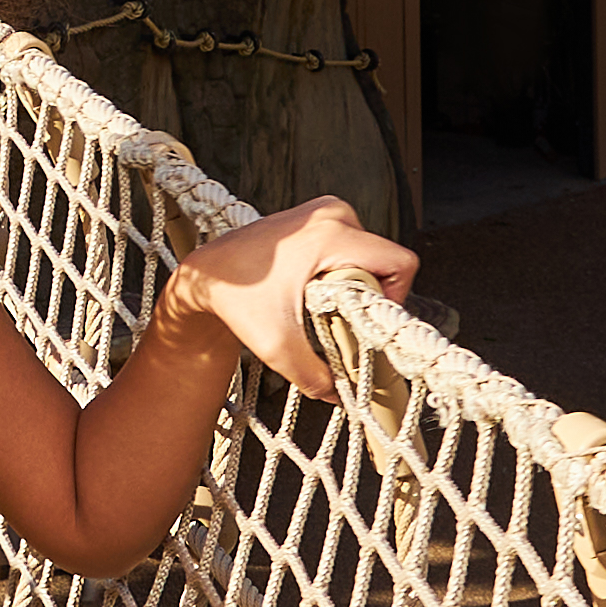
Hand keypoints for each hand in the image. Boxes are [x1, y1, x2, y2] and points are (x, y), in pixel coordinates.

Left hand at [167, 197, 419, 389]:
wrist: (206, 274)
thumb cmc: (236, 299)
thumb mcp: (276, 345)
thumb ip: (312, 374)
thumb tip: (340, 396)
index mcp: (332, 235)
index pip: (400, 263)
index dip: (396, 298)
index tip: (366, 321)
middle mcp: (334, 214)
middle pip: (385, 262)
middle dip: (371, 296)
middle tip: (343, 322)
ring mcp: (325, 210)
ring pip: (369, 255)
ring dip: (356, 284)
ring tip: (325, 307)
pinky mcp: (317, 217)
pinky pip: (351, 246)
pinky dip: (342, 271)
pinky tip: (316, 293)